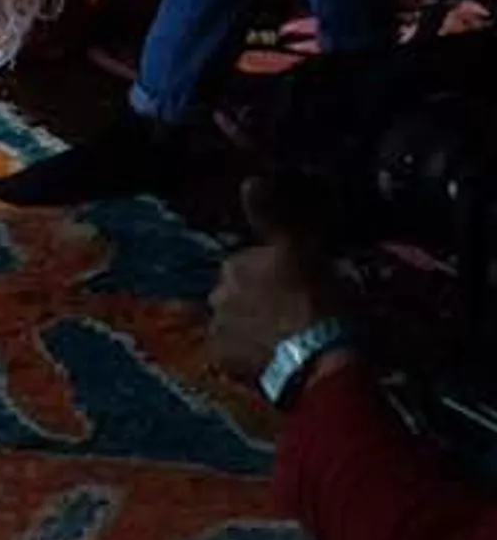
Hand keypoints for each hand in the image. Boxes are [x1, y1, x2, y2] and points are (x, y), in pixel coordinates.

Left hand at [207, 177, 332, 386]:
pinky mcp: (221, 355)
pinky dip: (245, 353)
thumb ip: (271, 216)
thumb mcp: (304, 251)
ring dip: (250, 324)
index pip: (254, 263)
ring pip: (234, 319)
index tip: (301, 288)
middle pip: (238, 290)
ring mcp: (218, 324)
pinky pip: (231, 350)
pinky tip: (271, 358)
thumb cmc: (322, 301)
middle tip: (293, 315)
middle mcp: (219, 289)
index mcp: (238, 262)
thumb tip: (249, 181)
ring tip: (284, 341)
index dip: (278, 275)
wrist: (320, 358)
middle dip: (258, 298)